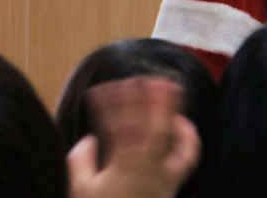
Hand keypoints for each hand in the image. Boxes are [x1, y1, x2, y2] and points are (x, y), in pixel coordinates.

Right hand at [67, 77, 199, 197]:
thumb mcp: (79, 192)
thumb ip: (80, 163)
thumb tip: (89, 140)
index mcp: (122, 169)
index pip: (119, 128)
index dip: (112, 106)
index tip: (99, 92)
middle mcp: (147, 169)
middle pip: (153, 127)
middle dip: (150, 101)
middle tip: (144, 80)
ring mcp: (163, 176)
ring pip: (171, 137)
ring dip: (170, 110)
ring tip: (169, 89)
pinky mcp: (172, 185)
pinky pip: (187, 157)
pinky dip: (187, 137)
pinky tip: (181, 123)